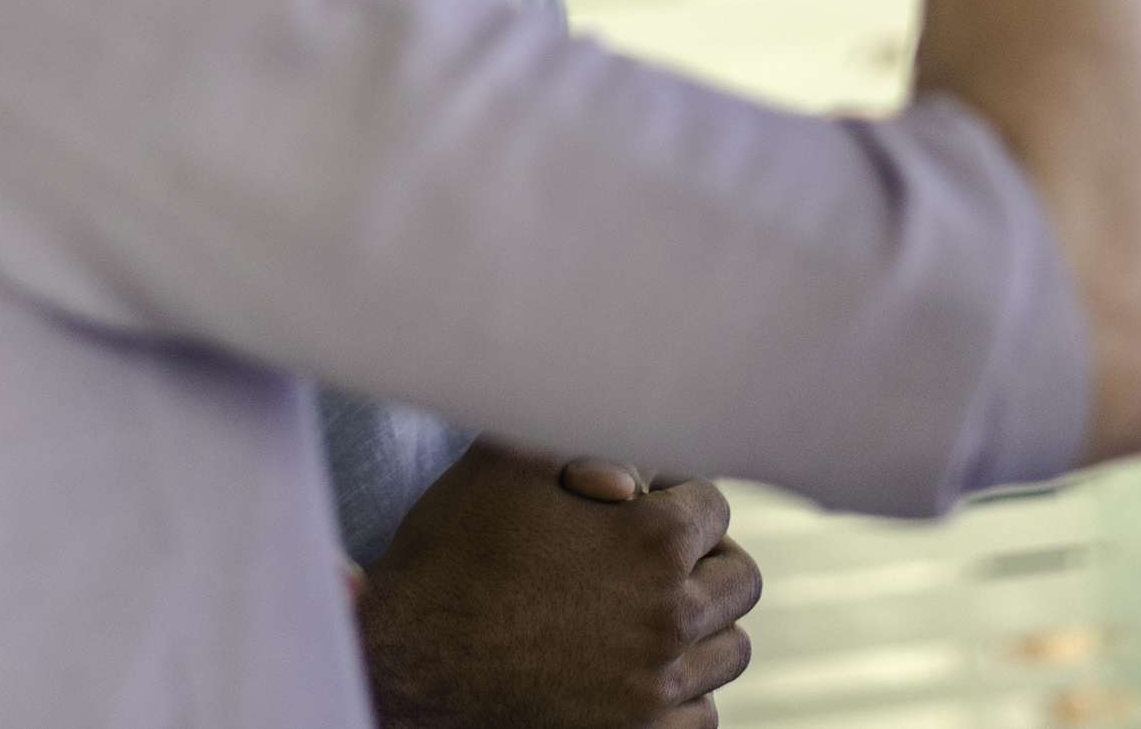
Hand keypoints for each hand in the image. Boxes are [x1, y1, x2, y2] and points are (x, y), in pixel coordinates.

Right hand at [355, 442, 760, 728]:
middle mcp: (670, 618)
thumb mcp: (506, 464)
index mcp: (654, 541)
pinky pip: (702, 714)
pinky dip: (683, 691)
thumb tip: (637, 467)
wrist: (402, 665)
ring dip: (702, 626)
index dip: (673, 496)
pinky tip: (642, 668)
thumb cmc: (448, 557)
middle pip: (738, 580)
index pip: (713, 507)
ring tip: (652, 613)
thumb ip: (582, 438)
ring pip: (729, 651)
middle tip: (660, 558)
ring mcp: (657, 689)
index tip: (640, 504)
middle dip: (704, 559)